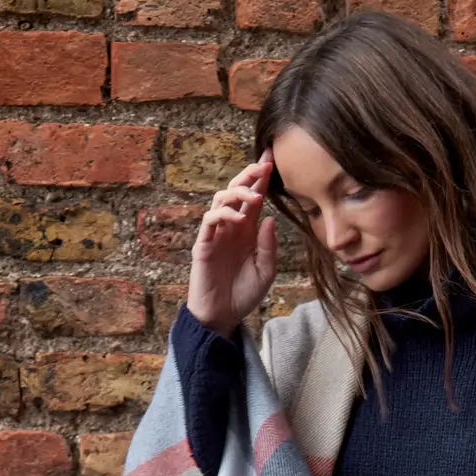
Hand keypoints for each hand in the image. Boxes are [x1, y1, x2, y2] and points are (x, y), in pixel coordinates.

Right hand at [186, 149, 277, 338]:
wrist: (222, 316)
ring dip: (238, 192)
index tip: (272, 158)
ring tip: (254, 195)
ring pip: (221, 199)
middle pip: (237, 190)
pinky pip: (210, 220)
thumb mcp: (266, 272)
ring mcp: (216, 233)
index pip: (255, 197)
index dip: (261, 178)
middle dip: (250, 175)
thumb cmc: (244, 294)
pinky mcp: (203, 244)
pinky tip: (238, 218)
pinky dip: (224, 214)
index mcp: (247, 230)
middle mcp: (231, 226)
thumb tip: (270, 218)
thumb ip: (269, 247)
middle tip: (264, 165)